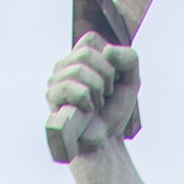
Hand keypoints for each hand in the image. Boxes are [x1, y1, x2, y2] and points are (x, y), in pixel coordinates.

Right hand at [44, 35, 140, 156]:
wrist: (107, 143)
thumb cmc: (114, 111)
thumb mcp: (131, 81)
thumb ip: (129, 59)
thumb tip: (107, 52)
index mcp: (79, 57)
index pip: (91, 39)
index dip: (108, 58)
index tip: (113, 79)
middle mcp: (64, 65)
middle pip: (86, 53)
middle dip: (106, 76)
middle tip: (107, 95)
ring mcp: (55, 80)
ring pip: (78, 68)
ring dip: (97, 89)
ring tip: (97, 104)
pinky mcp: (52, 97)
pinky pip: (69, 87)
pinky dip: (86, 99)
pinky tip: (88, 110)